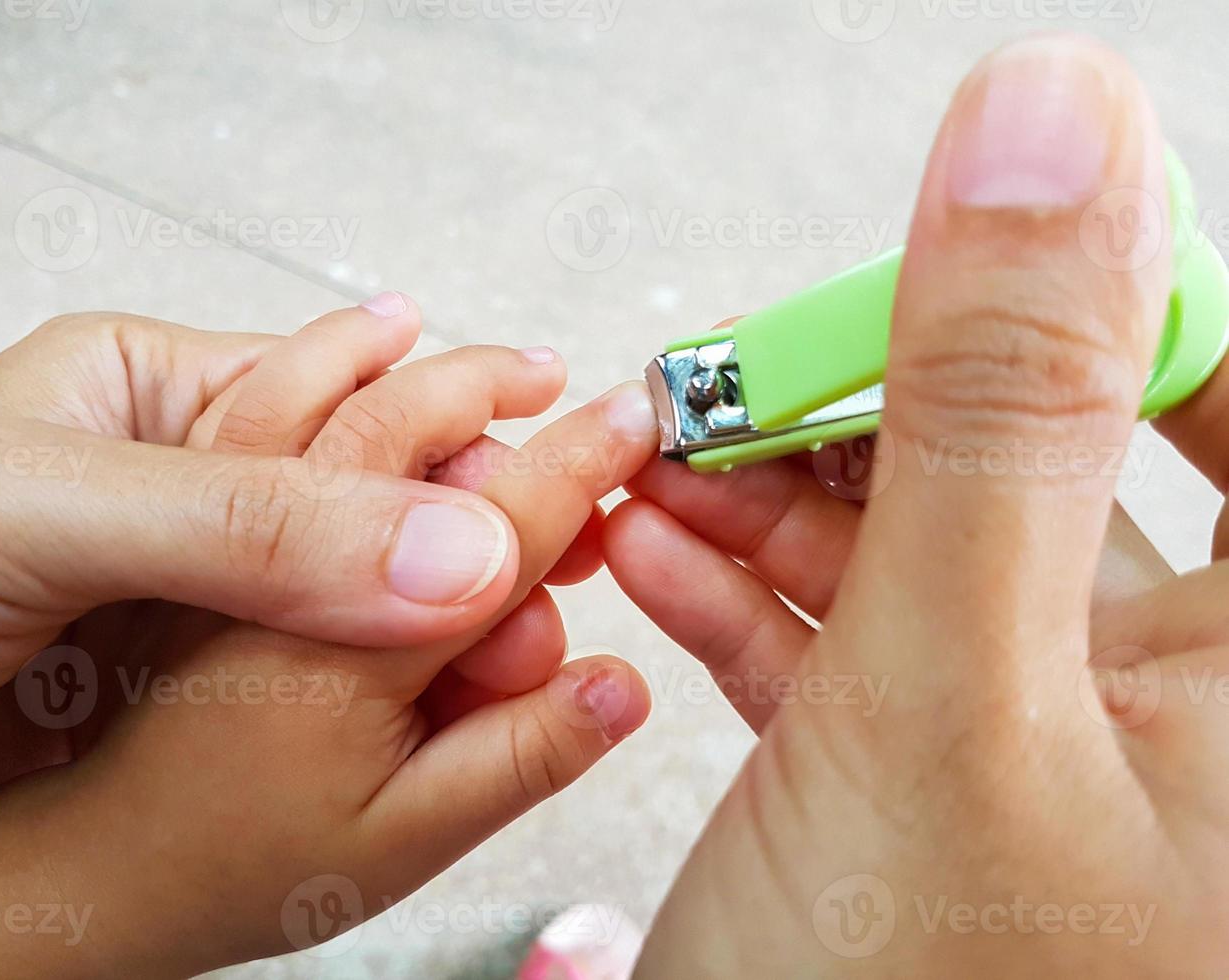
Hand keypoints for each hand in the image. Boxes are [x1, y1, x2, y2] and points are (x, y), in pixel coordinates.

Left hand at [0, 303, 658, 977]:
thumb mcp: (30, 508)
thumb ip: (249, 519)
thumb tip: (464, 546)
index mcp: (156, 392)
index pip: (350, 392)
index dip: (464, 425)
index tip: (570, 460)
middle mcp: (193, 485)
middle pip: (376, 488)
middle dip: (484, 518)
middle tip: (583, 554)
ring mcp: (197, 597)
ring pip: (363, 591)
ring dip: (456, 612)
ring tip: (542, 627)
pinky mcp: (192, 692)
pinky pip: (321, 679)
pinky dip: (396, 687)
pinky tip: (460, 690)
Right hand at [607, 35, 1226, 973]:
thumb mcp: (946, 697)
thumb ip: (1003, 405)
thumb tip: (1052, 127)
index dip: (1130, 296)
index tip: (987, 249)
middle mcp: (1187, 726)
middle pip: (1064, 461)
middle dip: (893, 396)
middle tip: (767, 361)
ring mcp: (1045, 759)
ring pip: (937, 550)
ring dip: (788, 487)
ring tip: (672, 450)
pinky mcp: (928, 793)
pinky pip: (858, 645)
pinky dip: (753, 586)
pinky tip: (663, 544)